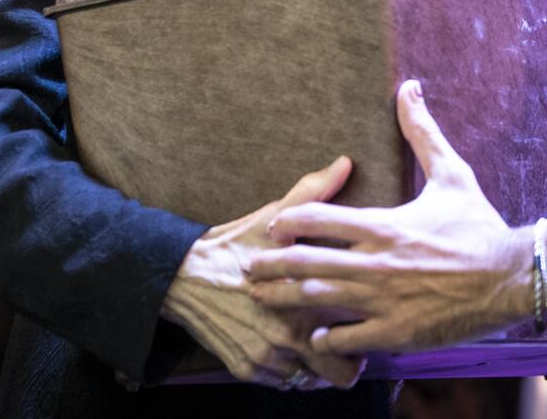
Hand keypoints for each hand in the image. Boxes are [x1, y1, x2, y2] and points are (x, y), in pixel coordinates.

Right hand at [164, 157, 366, 389]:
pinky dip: (286, 372)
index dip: (367, 333)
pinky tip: (288, 352)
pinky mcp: (244, 368)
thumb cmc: (234, 244)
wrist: (180, 274)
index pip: (354, 334)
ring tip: (317, 347)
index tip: (366, 321)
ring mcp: (264, 355)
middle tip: (348, 344)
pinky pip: (278, 383)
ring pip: (308, 381)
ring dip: (314, 367)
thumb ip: (314, 196)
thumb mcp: (273, 218)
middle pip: (338, 373)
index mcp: (303, 296)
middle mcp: (287, 333)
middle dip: (346, 362)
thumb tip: (344, 163)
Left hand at [247, 80, 528, 353]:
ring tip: (264, 300)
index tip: (272, 226)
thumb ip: (422, 133)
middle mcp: (374, 263)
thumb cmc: (479, 226)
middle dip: (270, 266)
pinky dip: (326, 337)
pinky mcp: (396, 332)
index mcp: (382, 225)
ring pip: (317, 301)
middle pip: (304, 263)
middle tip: (249, 270)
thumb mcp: (451, 174)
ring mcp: (382, 301)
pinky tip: (316, 335)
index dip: (287, 222)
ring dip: (285, 301)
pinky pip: (346, 338)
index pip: (317, 219)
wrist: (511, 276)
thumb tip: (409, 88)